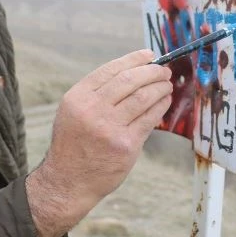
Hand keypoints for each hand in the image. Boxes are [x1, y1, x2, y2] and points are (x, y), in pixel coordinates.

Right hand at [26, 49, 172, 236]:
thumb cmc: (74, 144)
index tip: (149, 55)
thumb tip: (132, 72)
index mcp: (77, 98)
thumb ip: (96, 93)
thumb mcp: (73, 112)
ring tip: (167, 85)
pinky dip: (160, 107)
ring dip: (160, 88)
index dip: (134, 59)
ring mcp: (109, 128)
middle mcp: (92, 110)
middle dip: (152, 72)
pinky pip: (149, 119)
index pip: (110, 70)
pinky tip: (164, 102)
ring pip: (143, 98)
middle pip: (129, 80)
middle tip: (164, 71)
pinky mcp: (126, 145)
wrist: (69, 181)